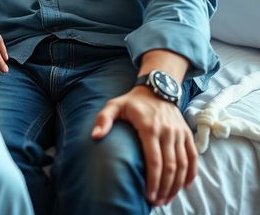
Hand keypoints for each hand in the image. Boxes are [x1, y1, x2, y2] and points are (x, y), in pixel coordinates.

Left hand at [91, 86, 197, 206]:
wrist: (157, 88)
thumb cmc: (132, 101)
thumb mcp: (114, 105)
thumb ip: (103, 120)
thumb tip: (95, 136)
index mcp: (149, 127)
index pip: (154, 160)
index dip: (153, 180)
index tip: (148, 195)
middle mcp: (167, 131)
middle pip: (170, 167)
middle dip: (164, 188)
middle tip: (156, 201)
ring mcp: (179, 133)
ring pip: (183, 165)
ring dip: (176, 185)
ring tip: (166, 198)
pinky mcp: (187, 134)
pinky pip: (193, 157)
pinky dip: (191, 174)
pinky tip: (184, 186)